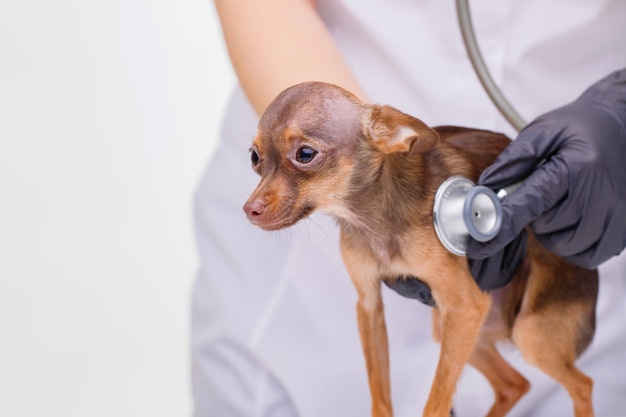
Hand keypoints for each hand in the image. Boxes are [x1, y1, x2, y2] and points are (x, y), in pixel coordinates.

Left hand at [467, 69, 625, 269]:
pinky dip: (572, 245)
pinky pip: (587, 255)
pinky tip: (571, 222)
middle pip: (545, 227)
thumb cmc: (580, 127)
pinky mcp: (623, 231)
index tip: (478, 244)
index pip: (530, 202)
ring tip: (558, 202)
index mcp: (577, 166)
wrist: (624, 125)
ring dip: (551, 231)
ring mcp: (616, 215)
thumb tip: (485, 188)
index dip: (501, 224)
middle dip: (532, 214)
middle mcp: (600, 194)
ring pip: (564, 245)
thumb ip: (513, 159)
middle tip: (541, 191)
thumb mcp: (544, 130)